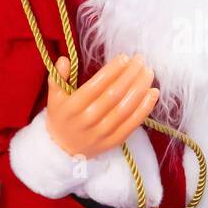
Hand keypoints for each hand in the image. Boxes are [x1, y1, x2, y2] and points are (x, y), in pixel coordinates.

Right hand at [44, 55, 159, 159]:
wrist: (62, 150)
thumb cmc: (61, 117)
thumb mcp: (54, 96)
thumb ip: (58, 76)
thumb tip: (64, 59)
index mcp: (73, 106)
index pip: (96, 86)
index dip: (112, 71)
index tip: (125, 57)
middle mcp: (89, 119)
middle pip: (114, 95)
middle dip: (129, 75)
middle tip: (140, 59)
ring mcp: (103, 132)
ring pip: (126, 108)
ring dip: (140, 88)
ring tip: (148, 72)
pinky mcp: (114, 141)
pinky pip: (133, 124)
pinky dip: (145, 108)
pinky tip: (153, 93)